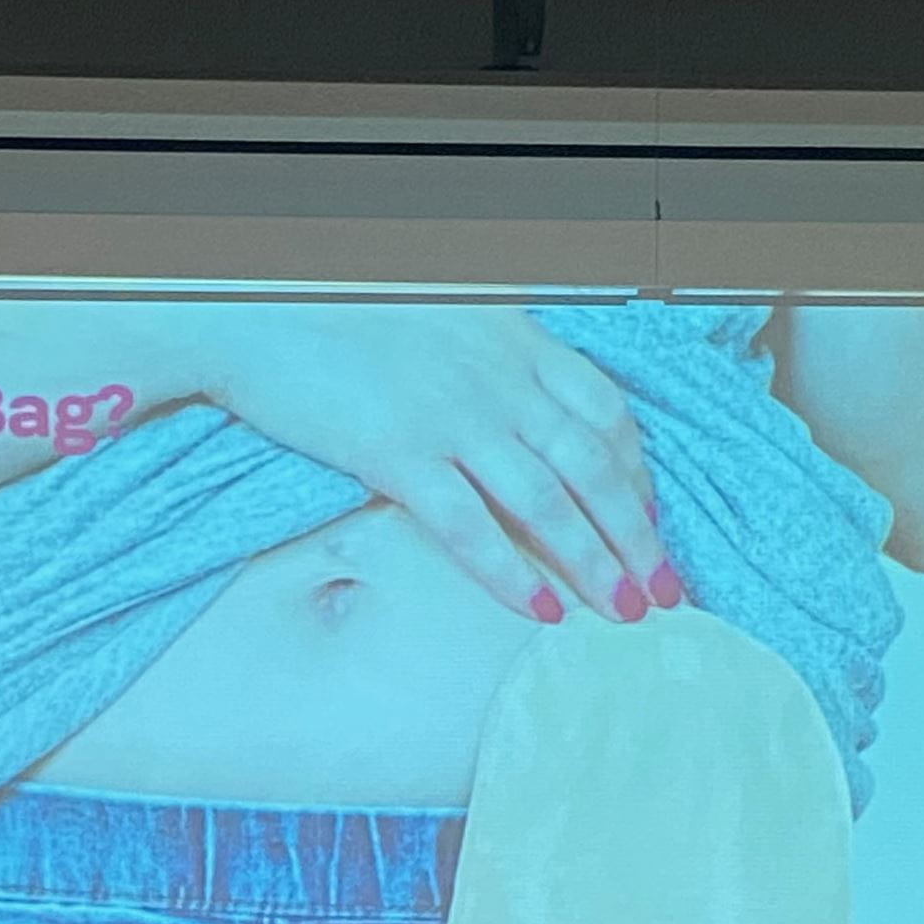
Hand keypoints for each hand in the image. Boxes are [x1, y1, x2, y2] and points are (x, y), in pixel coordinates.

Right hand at [198, 311, 677, 624]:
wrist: (255, 310)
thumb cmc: (340, 312)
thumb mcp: (443, 312)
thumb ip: (491, 352)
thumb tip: (520, 401)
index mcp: (513, 340)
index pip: (603, 411)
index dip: (636, 471)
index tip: (650, 517)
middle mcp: (496, 380)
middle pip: (592, 466)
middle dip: (638, 534)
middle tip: (668, 589)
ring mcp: (451, 418)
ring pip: (547, 502)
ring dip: (596, 562)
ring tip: (628, 612)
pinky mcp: (398, 455)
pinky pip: (469, 526)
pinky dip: (509, 574)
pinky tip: (541, 612)